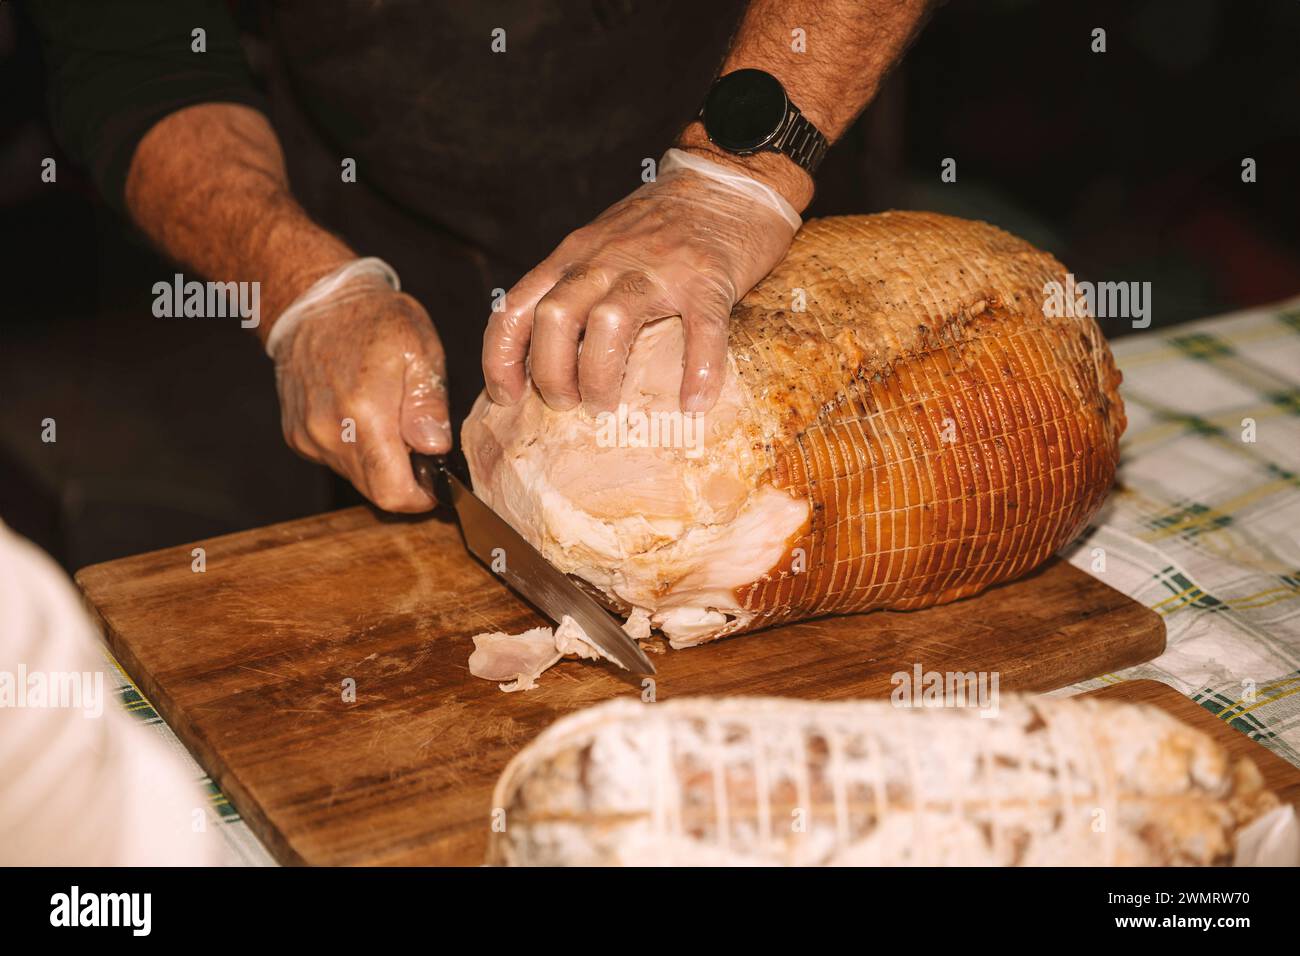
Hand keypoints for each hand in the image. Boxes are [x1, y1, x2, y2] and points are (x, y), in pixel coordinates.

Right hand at [272, 284, 450, 511]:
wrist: (314, 301)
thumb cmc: (373, 319)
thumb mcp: (419, 350)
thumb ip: (428, 404)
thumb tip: (435, 447)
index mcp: (365, 412)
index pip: (392, 491)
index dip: (420, 498)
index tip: (437, 486)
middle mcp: (329, 432)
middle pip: (375, 490)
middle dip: (405, 480)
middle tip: (421, 446)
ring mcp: (308, 436)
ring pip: (356, 478)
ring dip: (381, 464)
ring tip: (392, 421)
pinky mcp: (297, 435)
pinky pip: (336, 461)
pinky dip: (357, 450)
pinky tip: (364, 416)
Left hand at [483, 150, 799, 414]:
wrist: (728, 179)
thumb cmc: (665, 223)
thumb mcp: (601, 243)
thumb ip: (576, 284)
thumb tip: (552, 355)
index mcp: (575, 255)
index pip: (516, 305)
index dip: (500, 358)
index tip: (506, 396)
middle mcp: (606, 259)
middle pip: (555, 318)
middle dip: (551, 374)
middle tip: (566, 406)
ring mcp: (657, 268)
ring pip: (609, 324)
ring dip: (600, 375)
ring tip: (607, 408)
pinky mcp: (707, 279)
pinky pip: (700, 331)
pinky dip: (697, 371)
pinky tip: (695, 403)